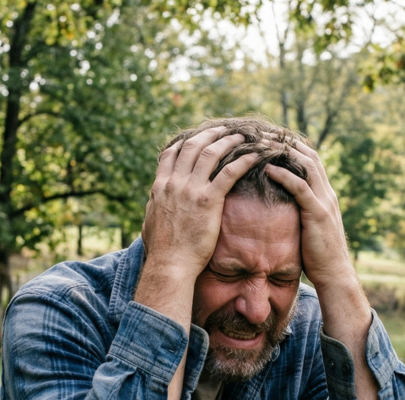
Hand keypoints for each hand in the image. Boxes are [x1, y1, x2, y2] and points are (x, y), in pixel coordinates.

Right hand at [141, 127, 260, 282]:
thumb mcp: (150, 221)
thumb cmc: (161, 250)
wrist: (169, 264)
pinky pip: (229, 173)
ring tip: (240, 136)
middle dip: (210, 134)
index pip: (171, 153)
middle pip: (192, 146)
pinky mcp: (208, 201)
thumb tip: (153, 201)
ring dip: (227, 141)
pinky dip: (243, 161)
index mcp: (160, 187)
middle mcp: (174, 183)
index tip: (198, 137)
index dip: (186, 141)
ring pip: (211, 153)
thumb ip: (153, 206)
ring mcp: (191, 190)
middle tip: (223, 130)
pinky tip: (254, 156)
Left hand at [263, 140, 354, 292]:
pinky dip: (284, 175)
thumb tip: (279, 206)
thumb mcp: (307, 227)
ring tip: (263, 143)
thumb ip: (299, 212)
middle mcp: (327, 193)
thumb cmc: (317, 255)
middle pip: (309, 156)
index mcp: (325, 194)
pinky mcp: (317, 214)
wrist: (334, 274)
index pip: (311, 160)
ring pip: (307, 166)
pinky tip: (268, 168)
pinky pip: (300, 188)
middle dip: (287, 142)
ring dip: (284, 152)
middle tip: (264, 133)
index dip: (293, 146)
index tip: (272, 138)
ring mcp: (324, 202)